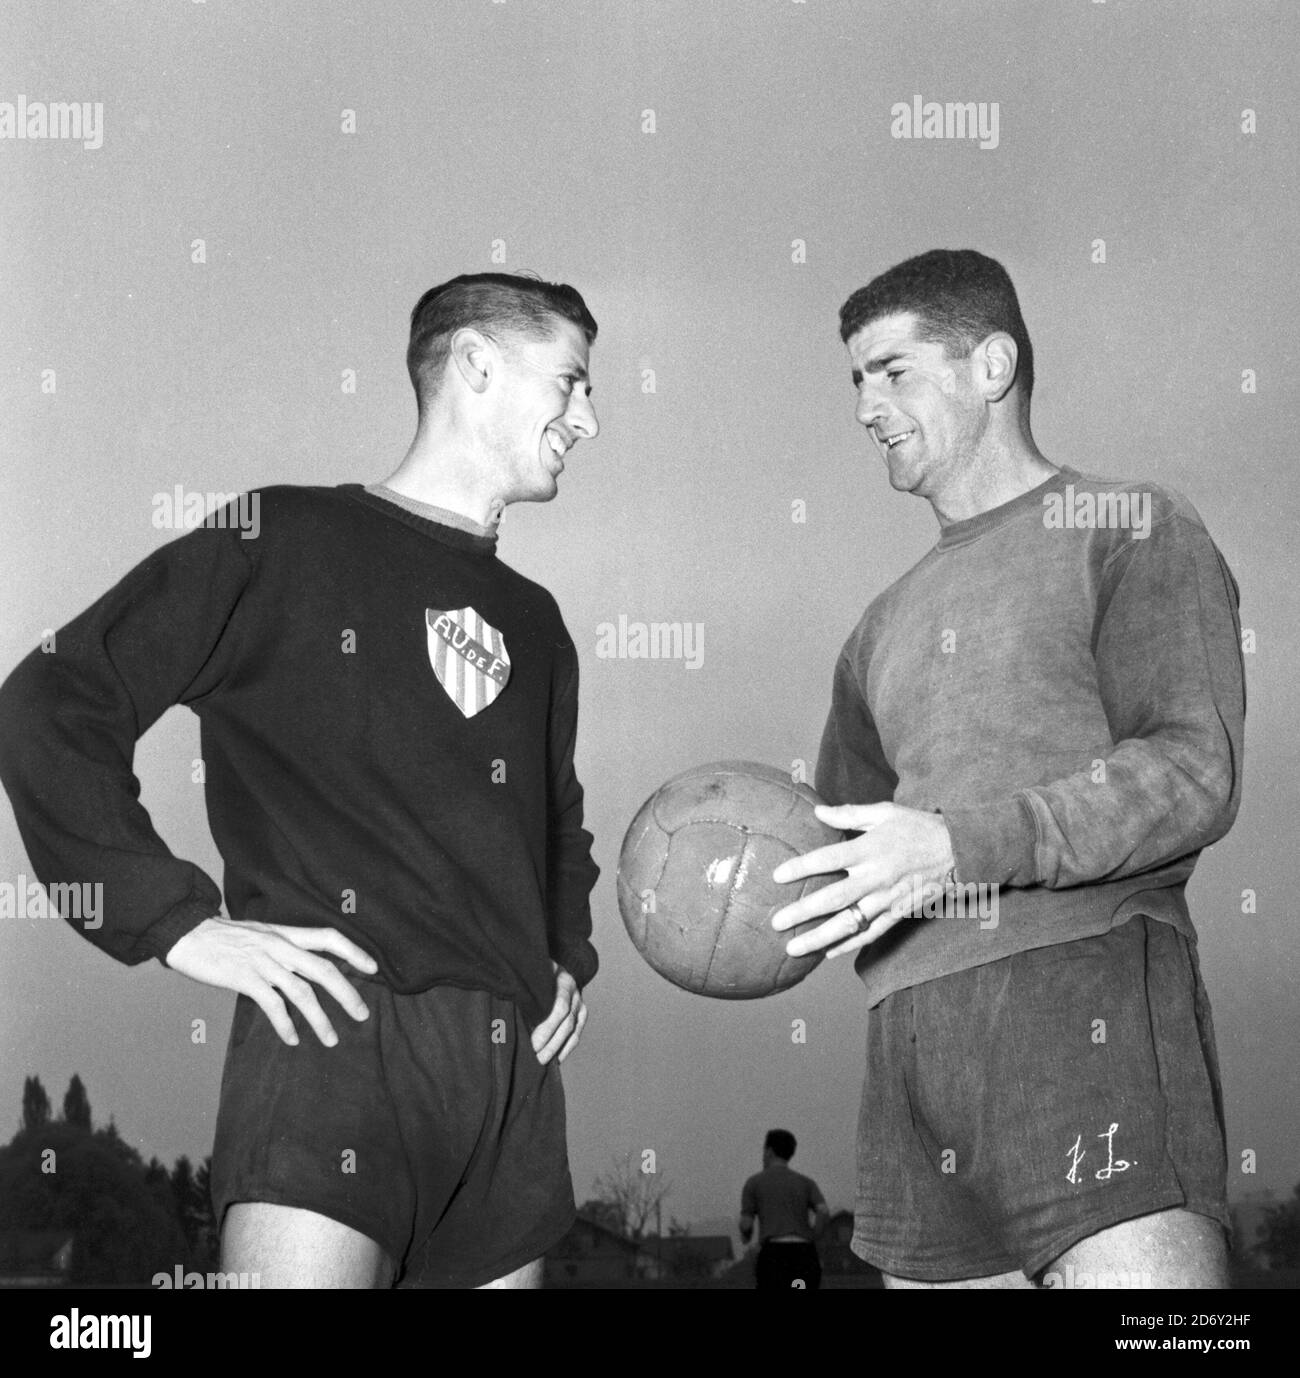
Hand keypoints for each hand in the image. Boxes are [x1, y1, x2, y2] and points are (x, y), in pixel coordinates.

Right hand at [165, 916, 376, 1046]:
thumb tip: (303, 965)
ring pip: (302, 993)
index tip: (373, 968)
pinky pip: (272, 1005)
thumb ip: (283, 946)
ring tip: (331, 1040)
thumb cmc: (224, 936)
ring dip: (320, 1019)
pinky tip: (293, 1039)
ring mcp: (264, 963)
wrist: (187, 933)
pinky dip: (285, 1025)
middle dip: (348, 994)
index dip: (354, 952)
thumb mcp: (261, 933)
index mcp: (286, 933)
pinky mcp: (245, 979)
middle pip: (324, 970)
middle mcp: (280, 947)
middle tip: (362, 1015)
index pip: (329, 938)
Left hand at [530, 963, 586, 1065]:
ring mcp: (580, 1004)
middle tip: (537, 1058)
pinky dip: (567, 1049)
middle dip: (552, 1043)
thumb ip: (524, 983)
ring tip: (543, 1062)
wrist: (556, 967)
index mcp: (563, 981)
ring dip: (559, 1049)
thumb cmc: (537, 971)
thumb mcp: (532, 972)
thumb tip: (506, 998)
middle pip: (567, 1023)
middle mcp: (575, 993)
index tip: (534, 1044)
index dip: (548, 1028)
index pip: (560, 1007)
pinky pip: (577, 1035)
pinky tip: (556, 1060)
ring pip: (573, 1031)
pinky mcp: (582, 1014)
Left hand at [770, 803, 954, 959]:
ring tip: (794, 948)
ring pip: (850, 923)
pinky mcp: (899, 913)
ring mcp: (888, 899)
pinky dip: (849, 945)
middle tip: (777, 922)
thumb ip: (849, 814)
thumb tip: (817, 811)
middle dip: (803, 911)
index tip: (777, 876)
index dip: (802, 868)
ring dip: (820, 937)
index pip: (829, 859)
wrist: (959, 850)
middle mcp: (876, 877)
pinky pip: (871, 933)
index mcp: (870, 849)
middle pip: (834, 898)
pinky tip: (828, 954)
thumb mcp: (885, 812)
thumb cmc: (917, 827)